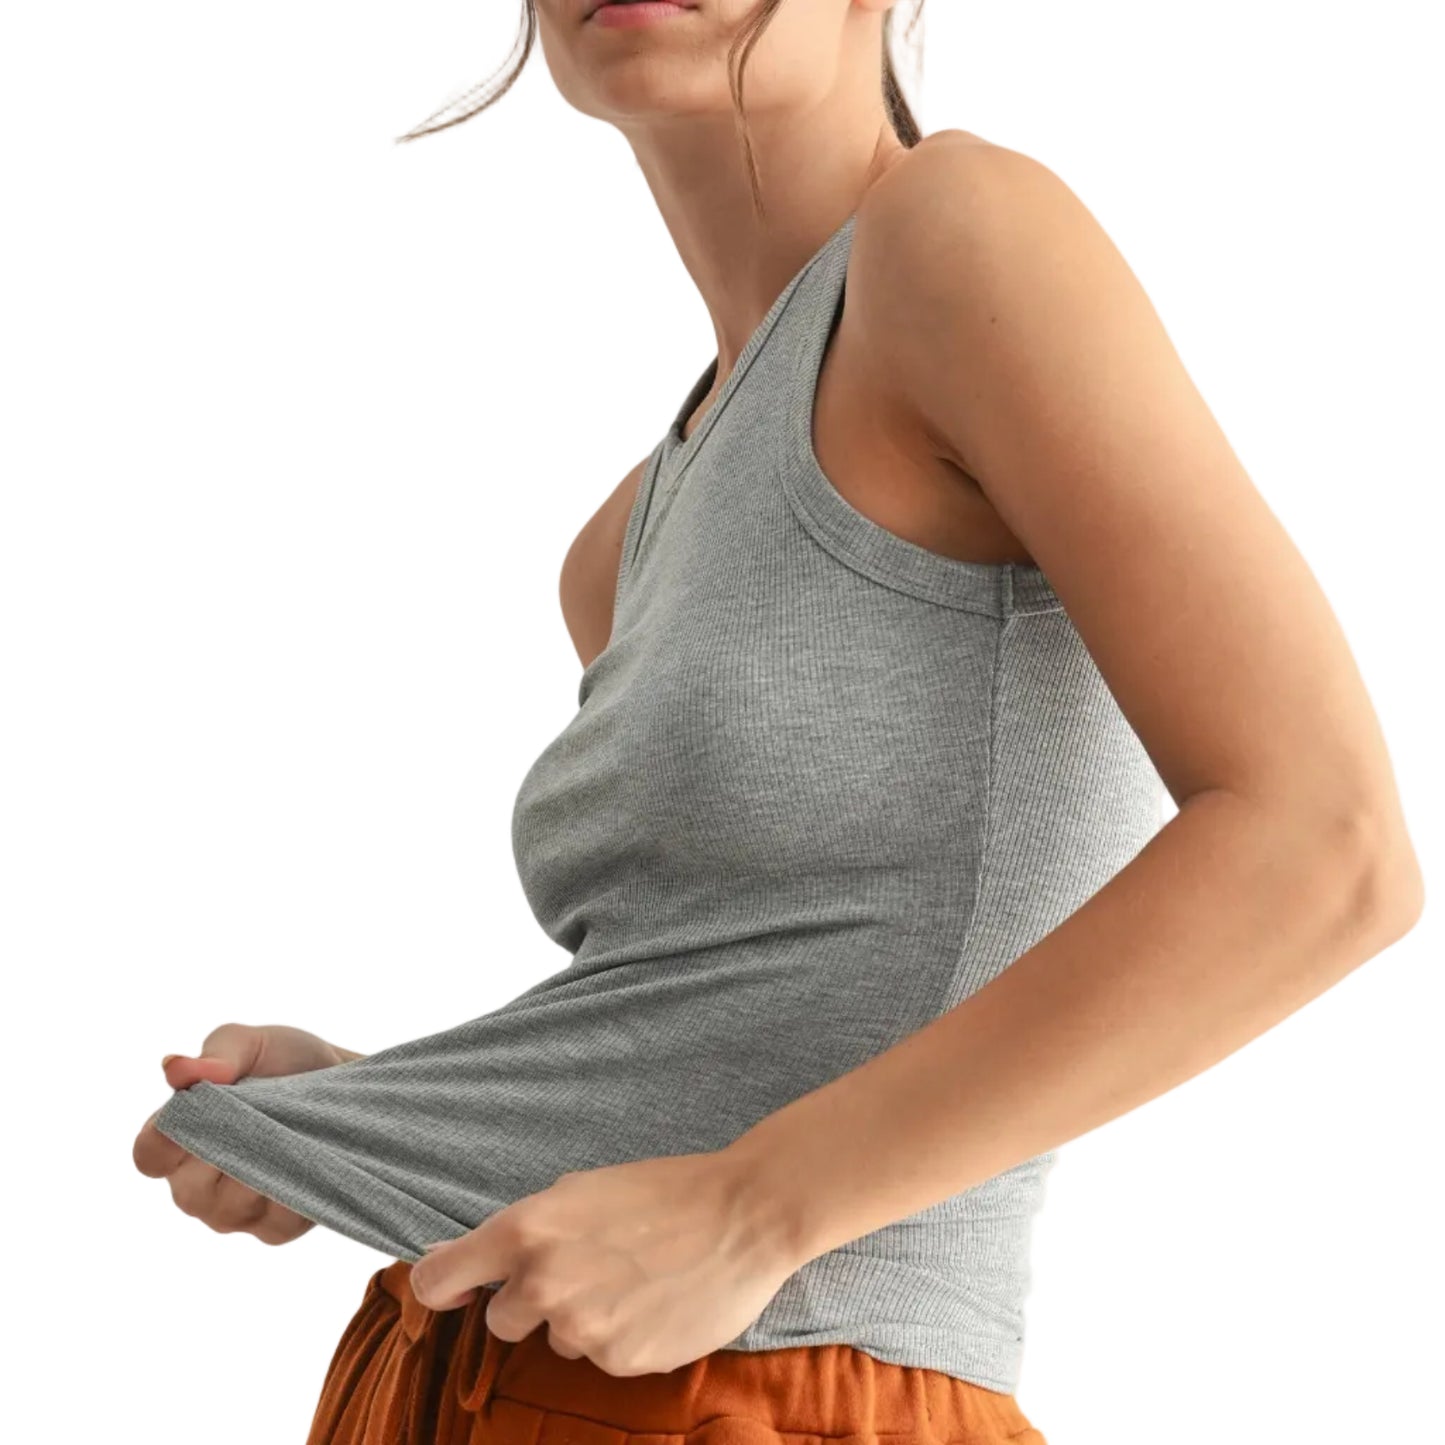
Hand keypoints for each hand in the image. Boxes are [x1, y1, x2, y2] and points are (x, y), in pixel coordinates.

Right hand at [133, 1022, 363, 1245]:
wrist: (345, 1083)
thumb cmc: (286, 1061)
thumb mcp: (252, 1044)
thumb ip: (216, 1053)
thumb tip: (176, 1068)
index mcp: (178, 1138)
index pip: (150, 1155)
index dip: (163, 1141)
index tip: (197, 1114)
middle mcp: (196, 1183)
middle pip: (190, 1192)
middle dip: (229, 1153)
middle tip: (263, 1117)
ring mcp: (234, 1211)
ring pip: (234, 1208)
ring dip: (265, 1169)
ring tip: (291, 1133)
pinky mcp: (274, 1228)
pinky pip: (277, 1222)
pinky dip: (295, 1190)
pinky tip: (310, 1161)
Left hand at [406, 1149, 805, 1376]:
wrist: (744, 1214)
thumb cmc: (662, 1191)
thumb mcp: (578, 1191)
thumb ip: (517, 1232)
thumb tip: (448, 1255)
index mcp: (525, 1231)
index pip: (436, 1279)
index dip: (441, 1286)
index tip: (454, 1289)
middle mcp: (543, 1284)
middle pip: (499, 1320)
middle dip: (530, 1301)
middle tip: (582, 1268)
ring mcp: (582, 1329)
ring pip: (554, 1339)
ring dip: (579, 1318)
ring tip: (631, 1278)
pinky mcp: (621, 1362)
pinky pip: (601, 1355)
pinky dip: (620, 1335)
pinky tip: (653, 1301)